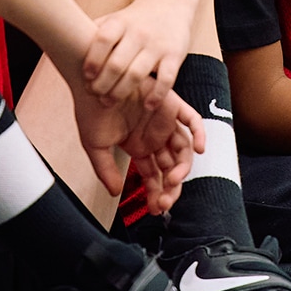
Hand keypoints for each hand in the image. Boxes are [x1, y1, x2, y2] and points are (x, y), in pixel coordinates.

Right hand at [67, 67, 204, 213]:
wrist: (90, 81)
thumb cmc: (90, 109)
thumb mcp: (96, 146)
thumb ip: (106, 169)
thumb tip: (115, 193)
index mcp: (139, 146)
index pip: (154, 175)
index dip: (156, 193)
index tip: (155, 209)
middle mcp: (154, 135)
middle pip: (172, 166)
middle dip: (170, 187)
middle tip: (164, 201)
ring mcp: (164, 120)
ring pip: (183, 149)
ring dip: (182, 168)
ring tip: (172, 180)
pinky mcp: (171, 102)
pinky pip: (192, 119)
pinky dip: (199, 133)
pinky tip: (199, 149)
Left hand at [87, 0, 195, 112]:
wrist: (169, 5)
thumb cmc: (133, 20)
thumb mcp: (113, 19)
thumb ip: (92, 33)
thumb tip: (61, 48)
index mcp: (120, 23)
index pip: (102, 41)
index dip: (92, 61)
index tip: (86, 77)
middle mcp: (138, 33)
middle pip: (117, 63)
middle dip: (103, 84)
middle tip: (96, 95)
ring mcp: (157, 45)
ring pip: (137, 74)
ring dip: (121, 91)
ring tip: (110, 101)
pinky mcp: (175, 56)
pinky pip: (166, 79)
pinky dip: (156, 95)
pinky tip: (147, 105)